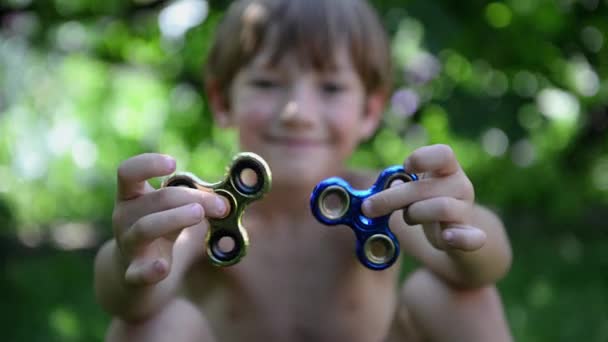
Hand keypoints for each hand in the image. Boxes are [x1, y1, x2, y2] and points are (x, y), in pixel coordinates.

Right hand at [112, 153, 227, 285]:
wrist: (136, 273)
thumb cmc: (161, 230)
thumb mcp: (174, 210)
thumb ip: (197, 199)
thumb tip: (230, 197)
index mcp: (132, 196)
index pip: (128, 172)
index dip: (148, 164)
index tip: (174, 164)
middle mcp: (125, 218)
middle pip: (156, 200)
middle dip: (191, 197)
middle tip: (221, 205)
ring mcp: (128, 246)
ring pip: (146, 228)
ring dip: (176, 218)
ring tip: (199, 214)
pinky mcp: (134, 274)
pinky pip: (138, 273)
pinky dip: (149, 270)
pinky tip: (163, 267)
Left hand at [362, 144, 485, 251]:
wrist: (452, 235)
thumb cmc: (426, 205)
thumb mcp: (413, 191)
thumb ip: (399, 187)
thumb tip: (385, 189)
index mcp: (447, 169)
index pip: (443, 154)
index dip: (422, 157)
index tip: (405, 167)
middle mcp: (461, 185)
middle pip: (426, 187)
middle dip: (392, 197)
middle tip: (368, 207)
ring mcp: (466, 211)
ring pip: (442, 207)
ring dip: (414, 214)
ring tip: (407, 218)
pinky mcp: (469, 237)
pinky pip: (472, 238)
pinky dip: (459, 238)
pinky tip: (447, 237)